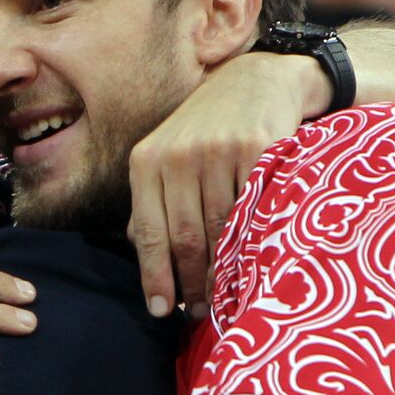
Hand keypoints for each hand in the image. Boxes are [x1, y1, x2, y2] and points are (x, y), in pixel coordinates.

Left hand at [128, 51, 317, 317]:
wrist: (256, 82)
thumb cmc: (206, 131)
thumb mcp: (167, 157)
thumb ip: (152, 201)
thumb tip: (138, 251)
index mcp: (147, 162)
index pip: (146, 232)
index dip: (155, 276)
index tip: (162, 310)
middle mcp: (178, 156)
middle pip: (184, 237)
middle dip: (190, 283)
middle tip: (198, 312)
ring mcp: (217, 152)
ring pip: (219, 229)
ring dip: (221, 272)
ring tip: (222, 298)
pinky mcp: (257, 150)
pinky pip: (253, 211)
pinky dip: (251, 243)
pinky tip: (250, 264)